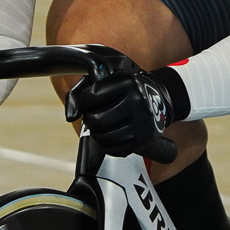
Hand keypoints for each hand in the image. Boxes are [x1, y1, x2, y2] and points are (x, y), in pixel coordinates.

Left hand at [68, 65, 186, 159]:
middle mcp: (137, 99)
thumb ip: (79, 92)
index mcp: (126, 81)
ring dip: (96, 134)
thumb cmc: (124, 89)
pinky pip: (115, 149)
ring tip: (100, 127)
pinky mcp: (144, 138)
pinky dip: (107, 145)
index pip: (90, 97)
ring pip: (103, 137)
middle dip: (90, 119)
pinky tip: (110, 136)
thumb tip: (70, 116)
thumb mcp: (106, 80)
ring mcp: (142, 120)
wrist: (159, 98)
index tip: (91, 100)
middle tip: (95, 116)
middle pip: (96, 120)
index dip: (85, 101)